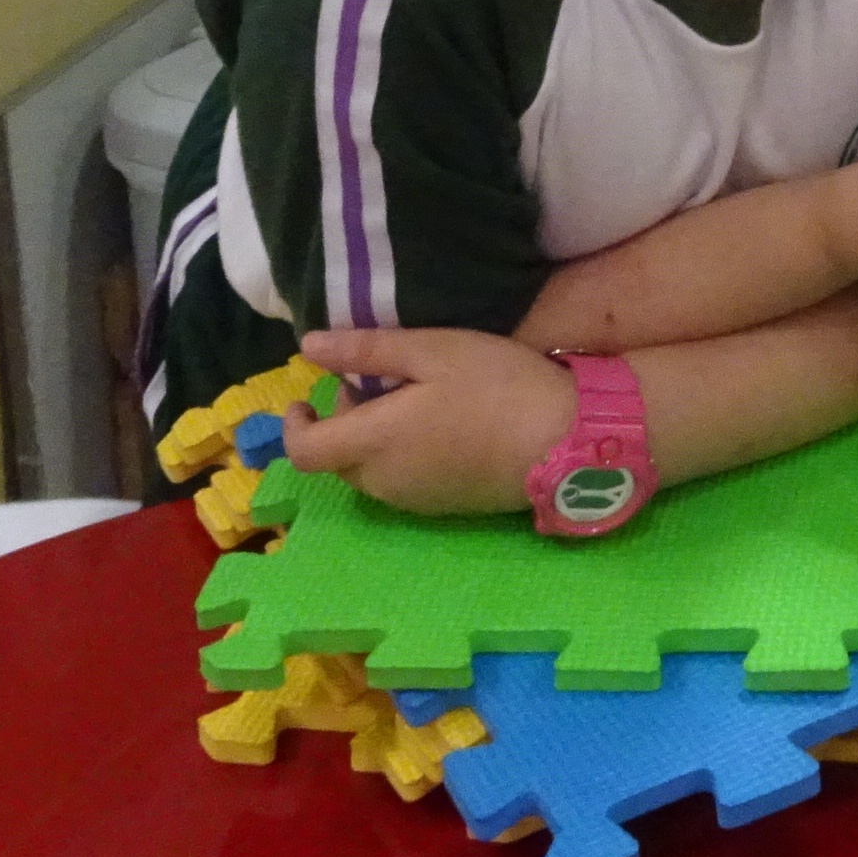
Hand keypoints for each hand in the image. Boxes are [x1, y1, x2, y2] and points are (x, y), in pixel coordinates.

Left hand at [285, 327, 575, 513]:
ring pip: (369, 473)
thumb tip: (308, 348)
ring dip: (371, 438)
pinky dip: (399, 455)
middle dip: (341, 422)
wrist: (564, 443)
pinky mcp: (443, 508)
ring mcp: (415, 501)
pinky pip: (400, 483)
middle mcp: (385, 483)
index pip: (304, 451)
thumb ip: (367, 351)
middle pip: (337, 461)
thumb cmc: (496, 386)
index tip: (303, 396)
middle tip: (375, 381)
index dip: (293, 426)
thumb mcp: (433, 351)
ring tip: (412, 398)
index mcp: (374, 443)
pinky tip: (440, 425)